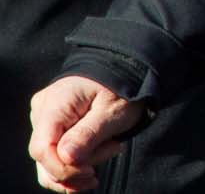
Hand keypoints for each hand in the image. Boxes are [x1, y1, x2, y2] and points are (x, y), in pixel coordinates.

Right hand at [26, 77, 143, 191]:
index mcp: (55, 103)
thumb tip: (66, 158)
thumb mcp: (113, 110)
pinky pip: (53, 157)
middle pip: (46, 158)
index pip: (42, 148)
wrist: (122, 71)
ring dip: (79, 167)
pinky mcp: (51, 129)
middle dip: (79, 166)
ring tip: (111, 148)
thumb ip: (89, 133)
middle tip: (114, 149)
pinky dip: (73, 166)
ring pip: (48, 162)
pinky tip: (94, 162)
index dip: (63, 168)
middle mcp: (41, 112)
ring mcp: (43, 121)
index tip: (91, 172)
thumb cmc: (120, 88)